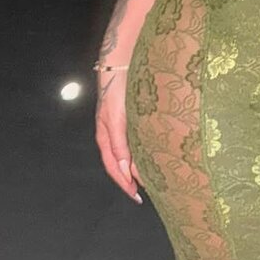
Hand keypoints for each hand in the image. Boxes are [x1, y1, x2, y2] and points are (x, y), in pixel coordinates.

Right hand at [95, 71, 144, 203]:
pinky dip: (142, 150)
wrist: (121, 63)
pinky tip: (152, 152)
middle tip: (148, 190)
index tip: (136, 196)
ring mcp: (121, 125)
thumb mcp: (116, 118)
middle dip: (131, 178)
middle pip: (121, 163)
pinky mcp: (130, 116)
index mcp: (106, 137)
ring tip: (153, 175)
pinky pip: (135, 140)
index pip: (114, 167)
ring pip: (129, 152)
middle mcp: (112, 133)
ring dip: (138, 165)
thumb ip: (119, 143)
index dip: (124, 183)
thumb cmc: (116, 89)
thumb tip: (124, 169)